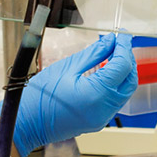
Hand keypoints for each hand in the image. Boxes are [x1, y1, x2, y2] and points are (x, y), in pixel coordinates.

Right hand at [0, 33, 136, 156]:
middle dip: (127, 60)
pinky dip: (114, 84)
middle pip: (130, 80)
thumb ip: (93, 53)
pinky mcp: (98, 121)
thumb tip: (110, 41)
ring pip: (124, 92)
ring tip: (111, 55)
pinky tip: (105, 72)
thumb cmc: (39, 96)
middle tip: (118, 43)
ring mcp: (102, 118)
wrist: (26, 122)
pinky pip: (114, 101)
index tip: (121, 35)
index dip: (124, 47)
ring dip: (122, 72)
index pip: (122, 66)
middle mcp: (104, 109)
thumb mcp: (67, 67)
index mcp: (96, 94)